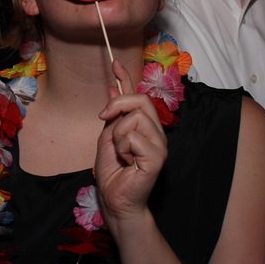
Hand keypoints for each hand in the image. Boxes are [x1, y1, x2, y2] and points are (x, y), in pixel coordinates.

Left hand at [95, 59, 167, 235]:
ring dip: (118, 134)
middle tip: (105, 119)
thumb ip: (114, 115)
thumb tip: (114, 86)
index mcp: (145, 126)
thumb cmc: (113, 172)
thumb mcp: (108, 136)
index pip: (139, 96)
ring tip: (120, 152)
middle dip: (117, 104)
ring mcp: (159, 144)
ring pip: (135, 117)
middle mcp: (156, 132)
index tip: (114, 63)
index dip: (126, 78)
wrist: (115, 200)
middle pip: (140, 100)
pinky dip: (122, 147)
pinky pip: (133, 136)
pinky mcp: (157, 157)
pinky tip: (126, 161)